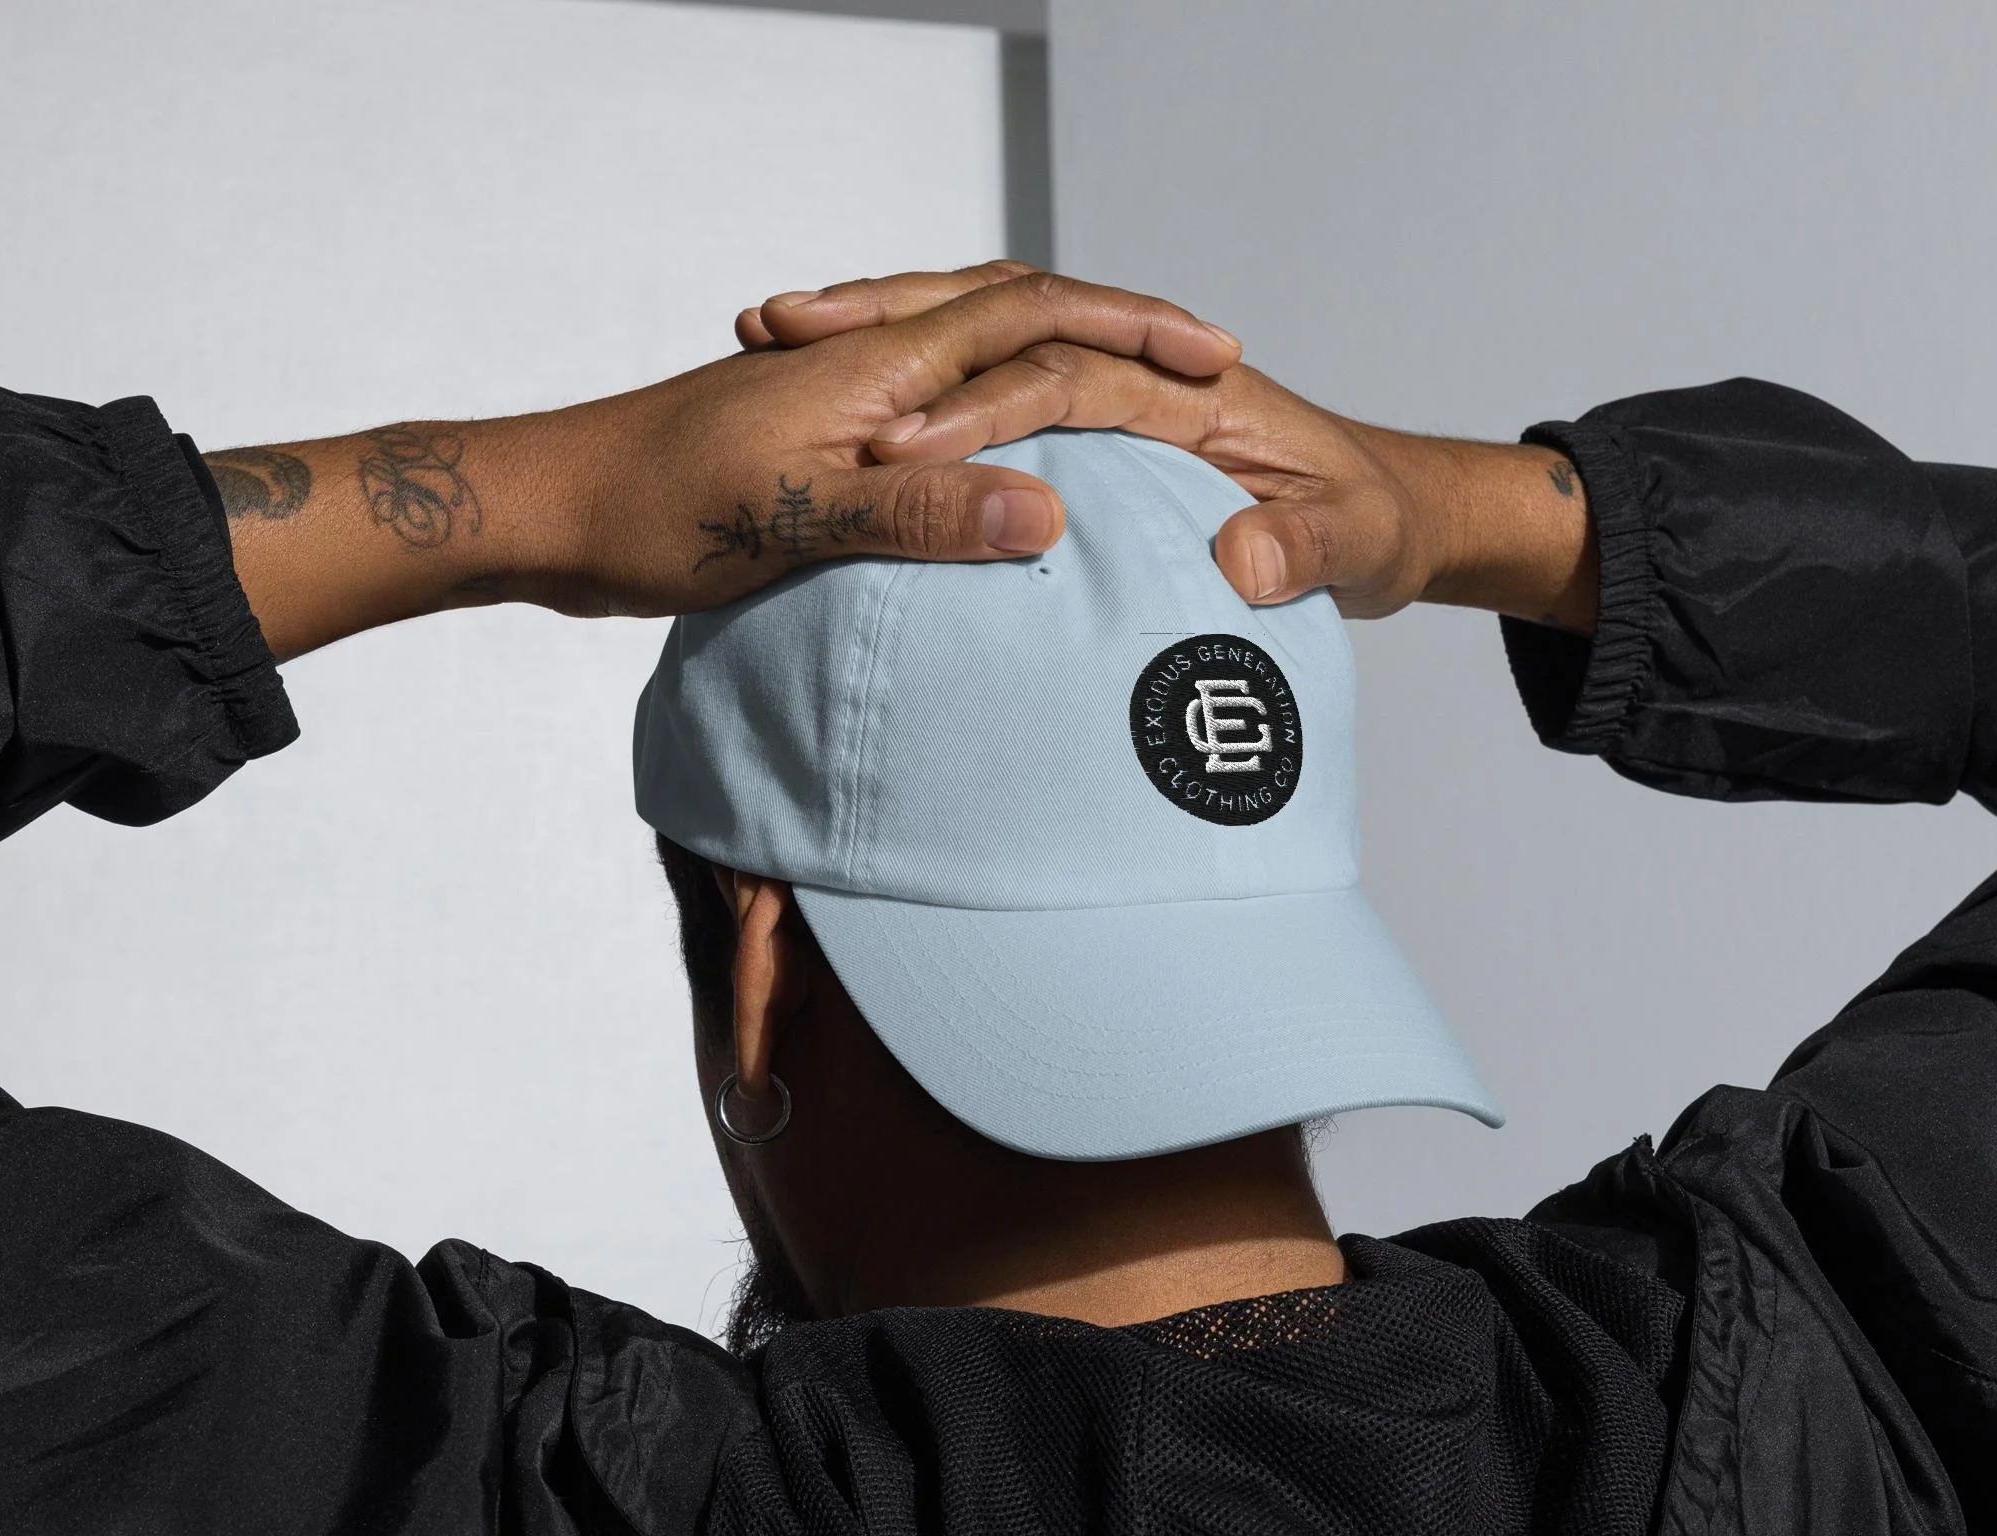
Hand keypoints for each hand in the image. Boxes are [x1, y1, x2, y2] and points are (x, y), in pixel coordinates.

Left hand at [212, 271, 1240, 658]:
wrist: (545, 510)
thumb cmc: (651, 513)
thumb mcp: (794, 523)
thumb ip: (921, 516)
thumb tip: (1048, 514)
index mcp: (878, 370)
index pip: (1034, 317)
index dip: (1132, 331)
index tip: (1215, 359)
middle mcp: (866, 366)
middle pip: (1014, 314)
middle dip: (1114, 331)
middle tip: (1198, 364)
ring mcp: (836, 400)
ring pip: (972, 358)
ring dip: (1053, 363)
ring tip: (1124, 397)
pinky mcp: (811, 444)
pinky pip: (930, 414)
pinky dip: (986, 421)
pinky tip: (994, 470)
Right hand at [741, 265, 1596, 629]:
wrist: (1403, 516)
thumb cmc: (1378, 523)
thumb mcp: (1358, 544)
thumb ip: (1307, 551)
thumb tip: (1244, 558)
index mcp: (1195, 394)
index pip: (1065, 378)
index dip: (979, 411)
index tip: (896, 449)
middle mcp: (1144, 381)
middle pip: (998, 333)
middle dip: (892, 335)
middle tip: (781, 338)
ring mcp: (1116, 402)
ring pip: (981, 350)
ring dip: (883, 345)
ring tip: (777, 344)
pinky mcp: (1102, 435)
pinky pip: (993, 399)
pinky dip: (917, 396)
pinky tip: (842, 426)